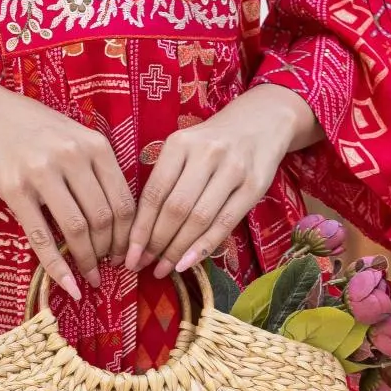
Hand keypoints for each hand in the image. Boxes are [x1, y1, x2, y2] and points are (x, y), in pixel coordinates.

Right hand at [0, 70, 132, 298]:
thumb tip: (122, 220)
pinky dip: (57, 266)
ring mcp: (42, 173)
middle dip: (110, 251)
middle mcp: (72, 157)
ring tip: (91, 277)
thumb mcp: (76, 137)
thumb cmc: (36, 128)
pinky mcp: (15, 190)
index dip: (130, 236)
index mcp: (95, 145)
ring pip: (77, 229)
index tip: (128, 253)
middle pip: (104, 218)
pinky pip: (41, 236)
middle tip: (110, 268)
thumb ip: (99, 169)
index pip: (125, 201)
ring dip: (88, 261)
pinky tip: (68, 285)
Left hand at [124, 86, 320, 276]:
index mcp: (180, 143)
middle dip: (156, 242)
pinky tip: (187, 263)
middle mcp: (206, 153)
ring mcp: (233, 169)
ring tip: (163, 269)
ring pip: (199, 218)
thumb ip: (164, 180)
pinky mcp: (255, 185)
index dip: (140, 228)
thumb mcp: (184, 148)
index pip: (154, 192)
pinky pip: (225, 223)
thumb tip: (139, 230)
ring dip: (178, 249)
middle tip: (143, 265)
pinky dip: (204, 247)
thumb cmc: (211, 142)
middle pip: (175, 208)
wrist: (261, 121)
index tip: (129, 253)